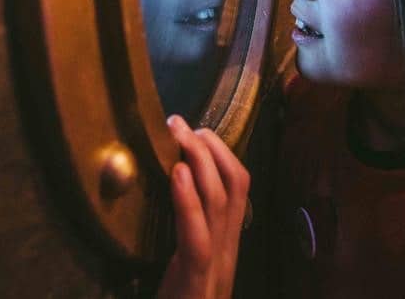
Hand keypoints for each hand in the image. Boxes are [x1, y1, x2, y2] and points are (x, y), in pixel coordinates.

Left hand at [157, 115, 249, 298]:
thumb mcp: (181, 272)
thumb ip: (183, 240)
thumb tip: (168, 197)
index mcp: (224, 247)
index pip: (236, 190)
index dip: (221, 154)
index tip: (195, 130)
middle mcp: (228, 251)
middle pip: (235, 186)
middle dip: (213, 147)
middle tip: (182, 121)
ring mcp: (216, 267)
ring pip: (222, 202)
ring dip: (202, 161)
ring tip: (180, 133)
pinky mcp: (196, 283)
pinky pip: (199, 238)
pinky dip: (189, 201)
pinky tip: (179, 173)